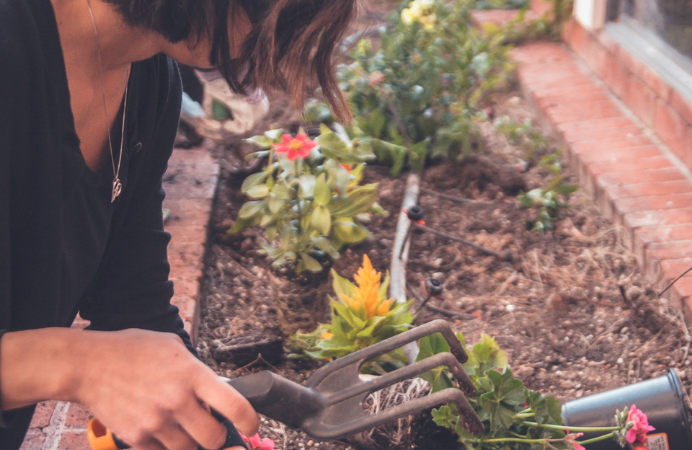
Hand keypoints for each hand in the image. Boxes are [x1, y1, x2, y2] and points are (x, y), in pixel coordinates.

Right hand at [74, 329, 258, 449]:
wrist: (87, 365)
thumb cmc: (132, 351)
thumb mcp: (172, 347)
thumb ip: (196, 369)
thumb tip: (215, 391)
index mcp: (192, 374)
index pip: (235, 406)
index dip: (250, 421)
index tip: (252, 426)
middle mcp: (177, 401)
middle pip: (214, 439)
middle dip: (217, 436)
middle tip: (211, 428)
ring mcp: (156, 422)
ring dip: (191, 443)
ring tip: (181, 426)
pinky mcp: (136, 437)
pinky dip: (165, 446)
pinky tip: (160, 429)